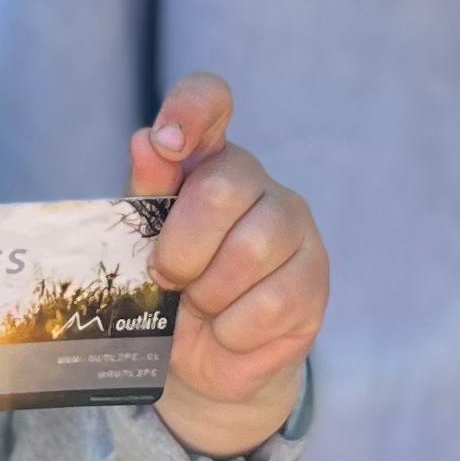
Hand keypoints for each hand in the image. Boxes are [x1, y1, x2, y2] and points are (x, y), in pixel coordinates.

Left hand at [133, 72, 327, 459]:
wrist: (203, 361)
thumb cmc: (171, 291)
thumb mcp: (143, 245)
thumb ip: (147, 195)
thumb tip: (145, 141)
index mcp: (206, 160)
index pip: (209, 99)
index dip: (190, 109)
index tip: (167, 143)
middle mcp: (256, 182)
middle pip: (222, 188)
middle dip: (182, 247)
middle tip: (167, 278)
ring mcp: (294, 227)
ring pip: (251, 249)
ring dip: (209, 293)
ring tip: (202, 306)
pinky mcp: (315, 277)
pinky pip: (272, 301)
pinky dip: (234, 327)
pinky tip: (228, 330)